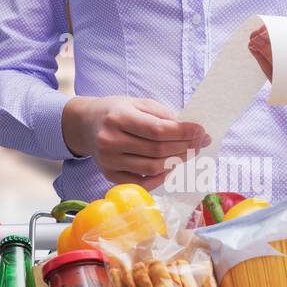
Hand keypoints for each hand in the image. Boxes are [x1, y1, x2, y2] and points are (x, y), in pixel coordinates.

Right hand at [62, 95, 209, 188]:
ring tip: (188, 153)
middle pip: (157, 151)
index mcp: (118, 117)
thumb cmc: (116, 111)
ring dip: (176, 162)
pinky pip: (141, 182)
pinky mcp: (109, 175)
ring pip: (152, 168)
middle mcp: (110, 141)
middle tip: (200, 143)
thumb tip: (193, 130)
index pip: (157, 130)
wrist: (86, 124)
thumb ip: (164, 115)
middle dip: (184, 147)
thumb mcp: (138, 103)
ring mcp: (108, 161)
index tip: (201, 130)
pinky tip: (170, 168)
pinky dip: (160, 178)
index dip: (183, 132)